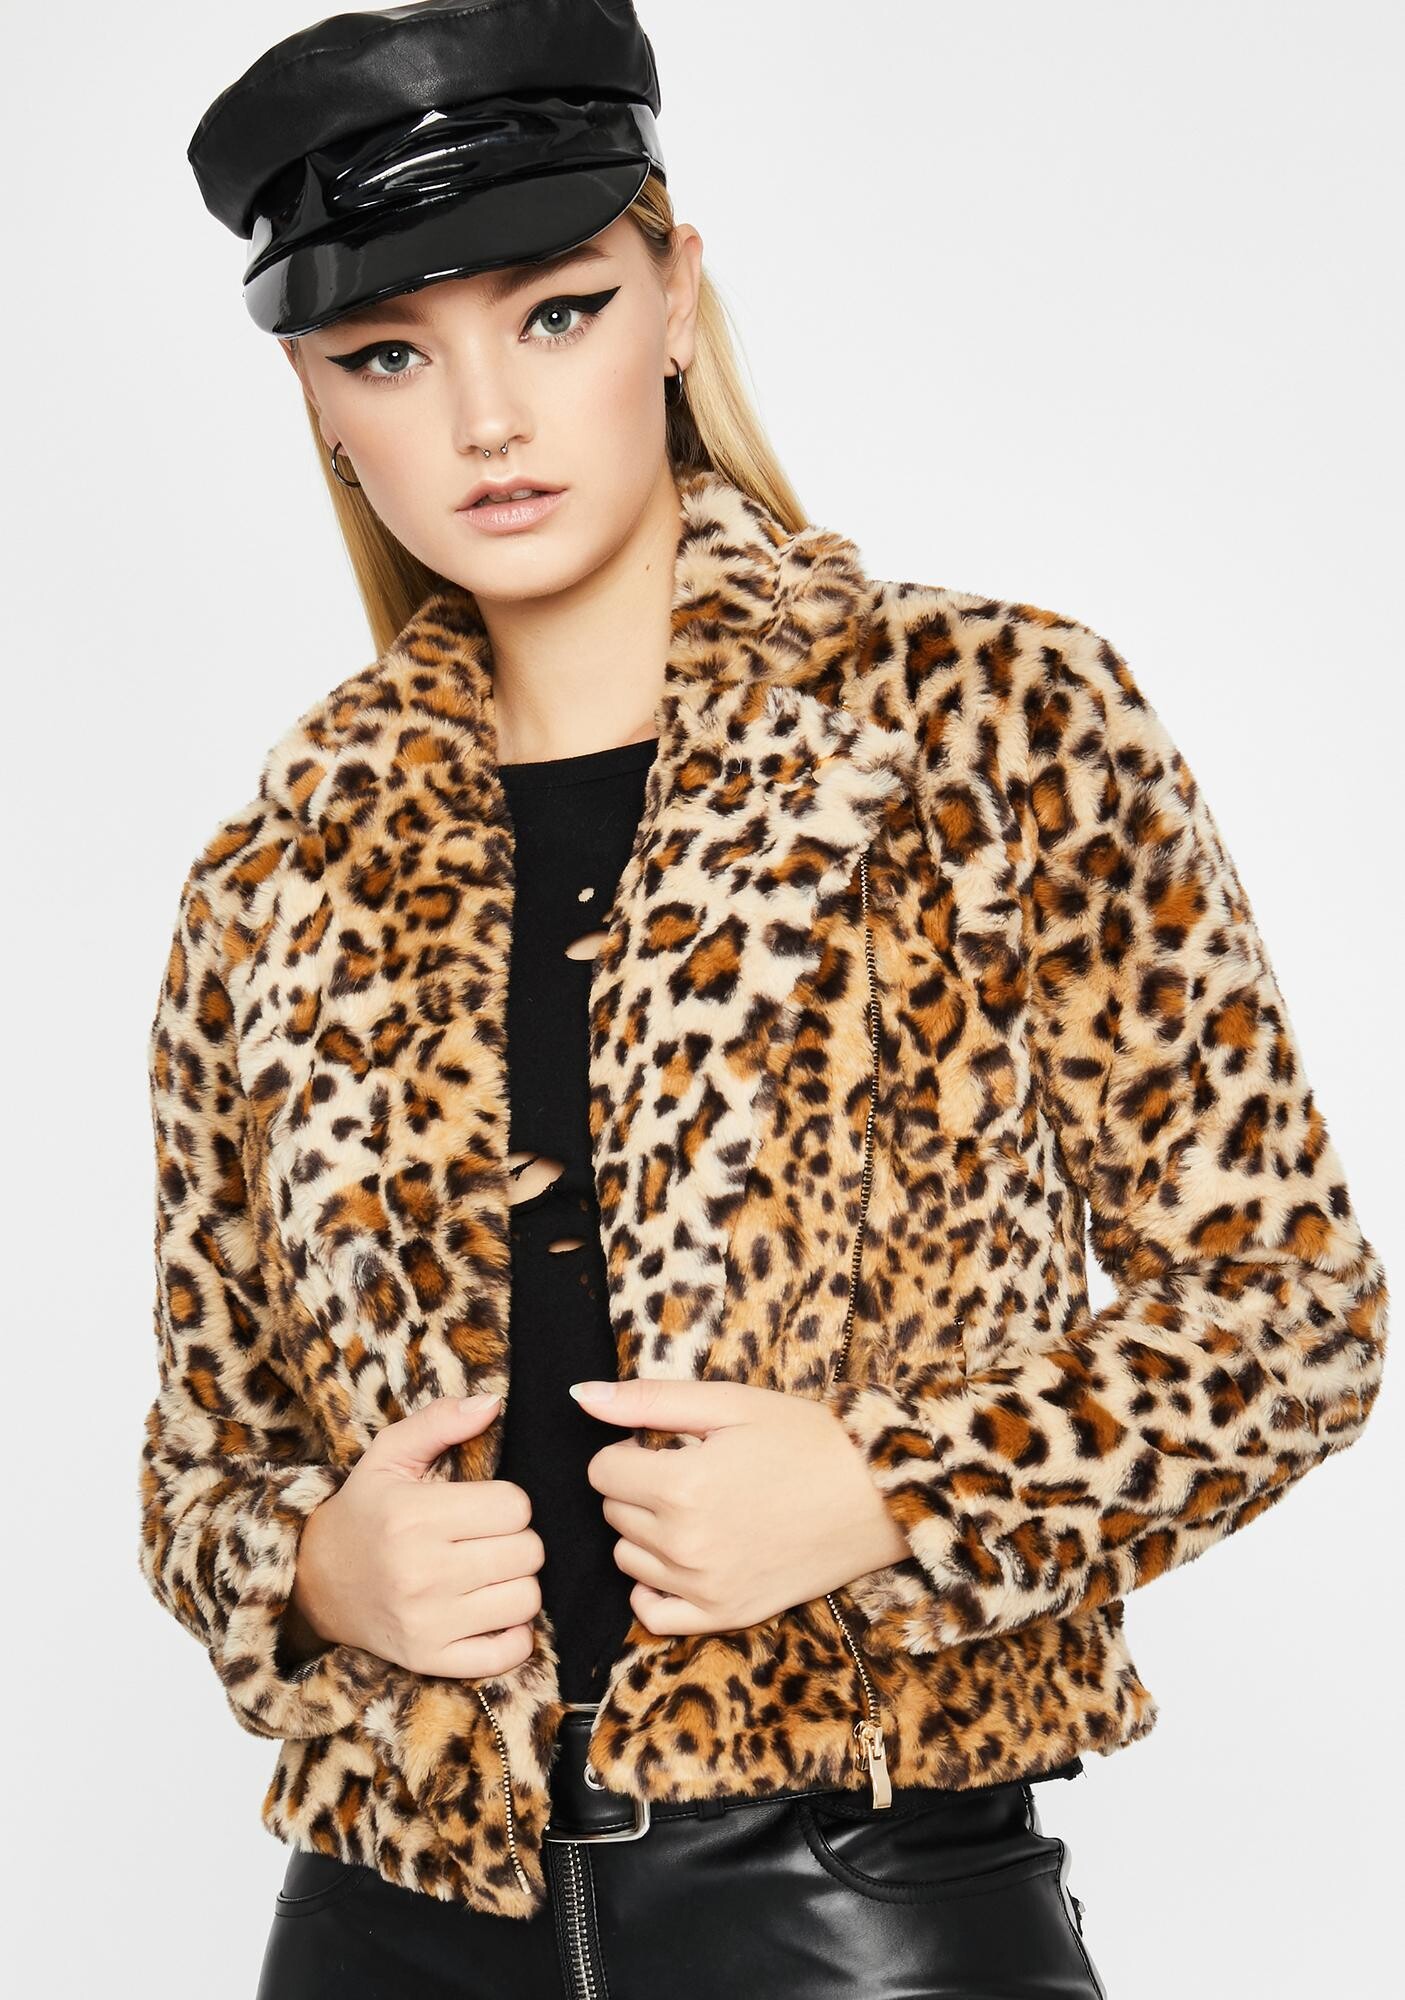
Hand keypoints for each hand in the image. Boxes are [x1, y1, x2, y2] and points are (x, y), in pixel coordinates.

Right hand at [286, 1392, 545, 1679]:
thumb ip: (441, 1421)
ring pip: (526, 1599)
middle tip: (488, 1539)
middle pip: (528, 1552)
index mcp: (414, 1516)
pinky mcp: (430, 1659)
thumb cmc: (366, 1512)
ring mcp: (427, 1622)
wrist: (316, 1583)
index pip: (516, 1507)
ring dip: (517, 1583)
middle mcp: (421, 1572)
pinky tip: (490, 1612)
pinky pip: (508, 1653)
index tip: (485, 1507)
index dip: (509, 1503)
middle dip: (517, 1541)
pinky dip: (512, 1635)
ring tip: (489, 1572)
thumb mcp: (390, 1455)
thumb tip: (493, 1402)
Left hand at [570, 1378, 911, 1635]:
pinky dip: (655, 1584)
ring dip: (647, 1531)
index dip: (628, 1451)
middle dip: (639, 1487)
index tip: (665, 1445)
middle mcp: (685, 1545)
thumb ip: (647, 1400)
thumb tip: (580, 1396)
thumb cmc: (806, 1440)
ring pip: (628, 1558)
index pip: (601, 1472)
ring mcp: (704, 1588)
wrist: (876, 1497)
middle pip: (613, 1513)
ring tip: (699, 1508)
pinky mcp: (725, 1617)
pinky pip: (652, 1612)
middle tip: (691, 1470)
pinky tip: (686, 1555)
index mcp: (681, 1486)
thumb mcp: (728, 1402)